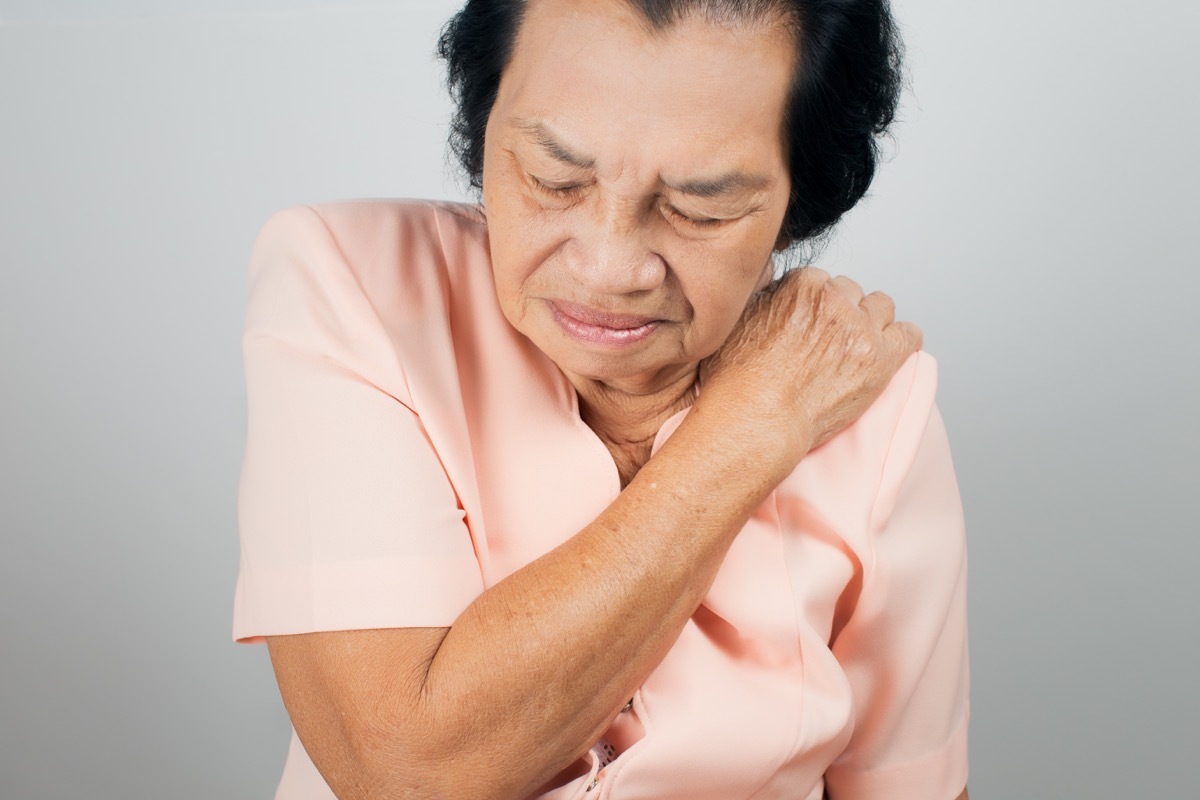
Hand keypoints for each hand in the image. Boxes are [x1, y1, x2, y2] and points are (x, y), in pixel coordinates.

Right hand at [698, 266, 921, 467]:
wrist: (756, 419)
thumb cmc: (738, 379)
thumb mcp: (738, 320)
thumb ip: (765, 295)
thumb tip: (774, 285)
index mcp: (804, 285)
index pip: (820, 281)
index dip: (813, 304)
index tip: (807, 324)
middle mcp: (836, 301)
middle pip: (851, 292)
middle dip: (841, 312)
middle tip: (827, 341)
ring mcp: (861, 330)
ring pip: (881, 306)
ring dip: (870, 321)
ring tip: (856, 345)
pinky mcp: (880, 360)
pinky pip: (909, 334)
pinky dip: (901, 339)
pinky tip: (887, 350)